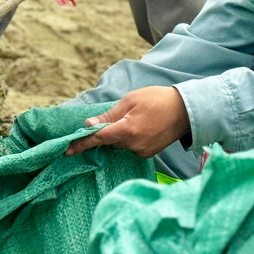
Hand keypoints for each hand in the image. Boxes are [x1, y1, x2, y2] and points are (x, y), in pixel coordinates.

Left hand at [65, 87, 190, 158]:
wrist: (186, 110)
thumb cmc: (157, 99)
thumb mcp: (130, 101)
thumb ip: (109, 116)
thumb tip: (89, 125)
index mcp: (127, 130)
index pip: (98, 138)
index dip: (82, 143)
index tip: (67, 150)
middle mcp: (134, 146)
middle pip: (109, 141)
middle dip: (108, 130)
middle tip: (122, 114)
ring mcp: (142, 152)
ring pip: (120, 144)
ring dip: (120, 133)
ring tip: (138, 117)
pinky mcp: (148, 154)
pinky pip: (131, 147)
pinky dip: (130, 137)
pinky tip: (142, 126)